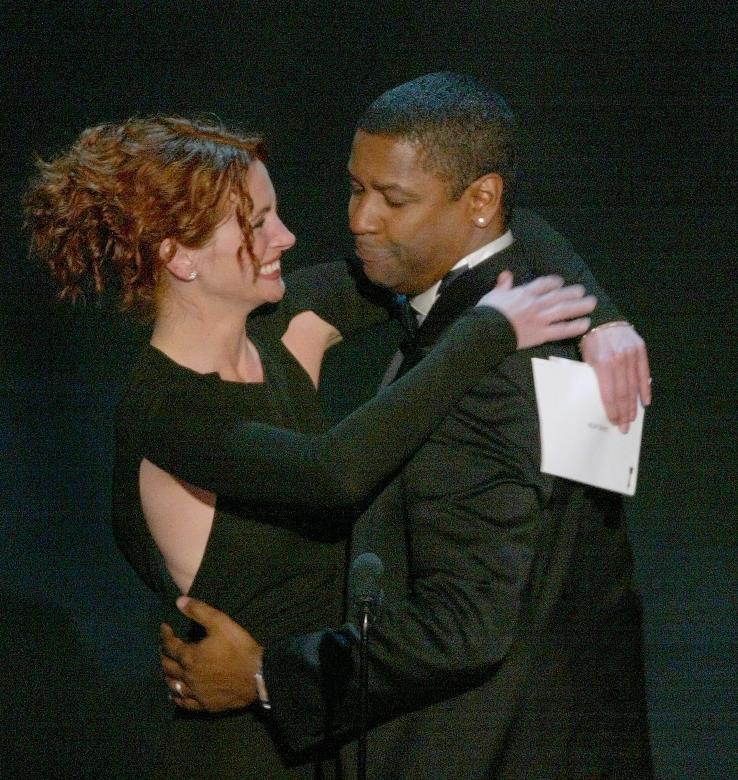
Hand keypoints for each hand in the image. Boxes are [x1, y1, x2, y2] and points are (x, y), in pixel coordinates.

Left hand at [159, 596, 261, 711]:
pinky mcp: (205, 704)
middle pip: (168, 666)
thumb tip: (179, 601)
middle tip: (164, 648)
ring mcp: (195, 693)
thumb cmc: (239, 648)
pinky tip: (175, 695)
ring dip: (167, 676)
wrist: (257, 676)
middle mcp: (188, 676)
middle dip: (163, 655)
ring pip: (173, 686)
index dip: (165, 635)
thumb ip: (199, 611)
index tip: (164, 627)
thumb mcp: (221, 623)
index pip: (170, 645)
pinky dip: (176, 697)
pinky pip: (184, 703)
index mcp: (190, 656)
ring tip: (166, 670)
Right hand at [478, 271, 595, 348]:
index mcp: (523, 293)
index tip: (560, 282)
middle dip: (571, 293)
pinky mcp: (541, 334)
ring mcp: (540, 319)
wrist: (486, 331)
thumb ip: (503, 285)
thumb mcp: (493, 295)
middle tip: (583, 291)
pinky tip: (585, 324)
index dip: (553, 282)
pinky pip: (561, 330)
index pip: (543, 284)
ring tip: (591, 303)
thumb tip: (506, 274)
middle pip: (557, 296)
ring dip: (579, 306)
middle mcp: (535, 304)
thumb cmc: (487, 312)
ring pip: (563, 310)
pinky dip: (574, 327)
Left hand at [580, 323, 651, 432]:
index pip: (609, 394)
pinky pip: (644, 373)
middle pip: (623, 393)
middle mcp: (619, 360)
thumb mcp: (585, 359)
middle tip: (624, 427)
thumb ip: (594, 377)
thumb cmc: (590, 341)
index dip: (612, 410)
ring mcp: (631, 354)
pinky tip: (645, 401)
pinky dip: (645, 388)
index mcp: (602, 364)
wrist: (602, 318)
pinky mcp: (640, 349)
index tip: (613, 422)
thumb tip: (600, 399)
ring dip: (634, 405)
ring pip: (634, 386)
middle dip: (624, 413)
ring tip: (633, 418)